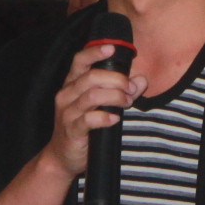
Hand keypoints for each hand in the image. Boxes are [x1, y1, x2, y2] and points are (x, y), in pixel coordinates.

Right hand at [40, 42, 146, 178]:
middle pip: (92, 77)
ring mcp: (68, 113)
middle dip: (116, 80)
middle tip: (130, 89)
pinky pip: (89, 119)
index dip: (95, 52)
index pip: (80, 61)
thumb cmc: (83, 127)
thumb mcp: (100, 106)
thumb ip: (121, 91)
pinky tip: (114, 119)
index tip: (112, 48)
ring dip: (115, 97)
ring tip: (126, 102)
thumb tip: (142, 80)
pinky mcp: (72, 130)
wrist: (62, 157)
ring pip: (92, 96)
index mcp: (72, 84)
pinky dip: (105, 117)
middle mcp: (67, 95)